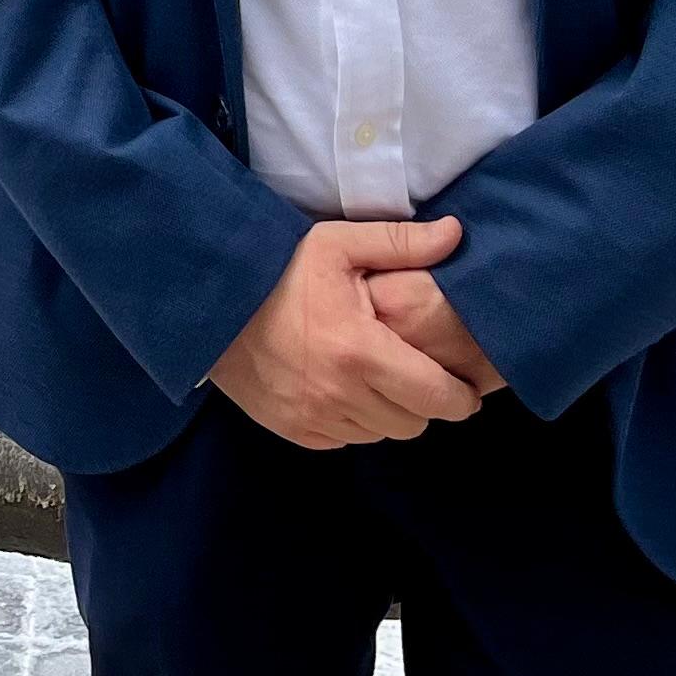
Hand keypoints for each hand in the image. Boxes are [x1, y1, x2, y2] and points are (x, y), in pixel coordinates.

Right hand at [209, 218, 484, 449]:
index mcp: (361, 352)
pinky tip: (343, 389)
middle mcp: (340, 395)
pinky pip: (346, 440)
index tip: (464, 385)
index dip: (460, 395)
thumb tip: (456, 235)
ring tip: (378, 378)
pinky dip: (354, 422)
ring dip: (388, 413)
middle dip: (423, 401)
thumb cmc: (280, 269)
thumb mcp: (338, 244)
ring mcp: (314, 417)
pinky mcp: (293, 429)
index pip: (437, 398)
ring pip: (381, 435)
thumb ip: (402, 243)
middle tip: (416, 373)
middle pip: (414, 424)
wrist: (211, 301)